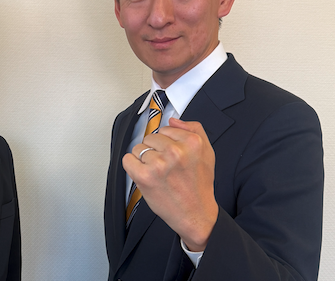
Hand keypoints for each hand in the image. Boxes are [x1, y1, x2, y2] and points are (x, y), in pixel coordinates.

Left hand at [123, 118, 217, 250]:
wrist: (196, 214)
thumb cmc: (199, 186)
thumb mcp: (207, 153)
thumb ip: (194, 130)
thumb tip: (172, 120)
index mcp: (192, 143)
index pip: (165, 129)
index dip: (167, 143)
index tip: (173, 155)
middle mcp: (175, 151)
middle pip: (150, 138)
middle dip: (155, 151)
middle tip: (166, 168)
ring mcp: (159, 164)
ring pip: (138, 149)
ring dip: (144, 160)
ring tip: (158, 174)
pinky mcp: (144, 176)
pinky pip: (127, 160)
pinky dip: (132, 166)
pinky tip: (145, 175)